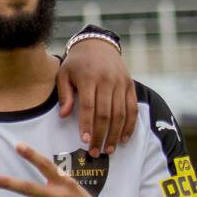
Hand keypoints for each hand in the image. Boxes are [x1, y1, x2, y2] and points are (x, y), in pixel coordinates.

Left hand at [56, 38, 135, 156]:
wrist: (97, 45)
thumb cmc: (76, 63)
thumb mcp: (63, 74)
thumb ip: (64, 94)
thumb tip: (63, 115)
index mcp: (88, 78)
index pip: (88, 106)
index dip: (87, 124)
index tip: (84, 140)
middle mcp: (107, 81)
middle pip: (106, 113)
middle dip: (101, 135)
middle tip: (95, 152)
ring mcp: (121, 83)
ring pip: (121, 114)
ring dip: (115, 134)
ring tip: (109, 149)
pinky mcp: (130, 86)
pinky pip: (132, 109)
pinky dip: (129, 125)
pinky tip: (123, 138)